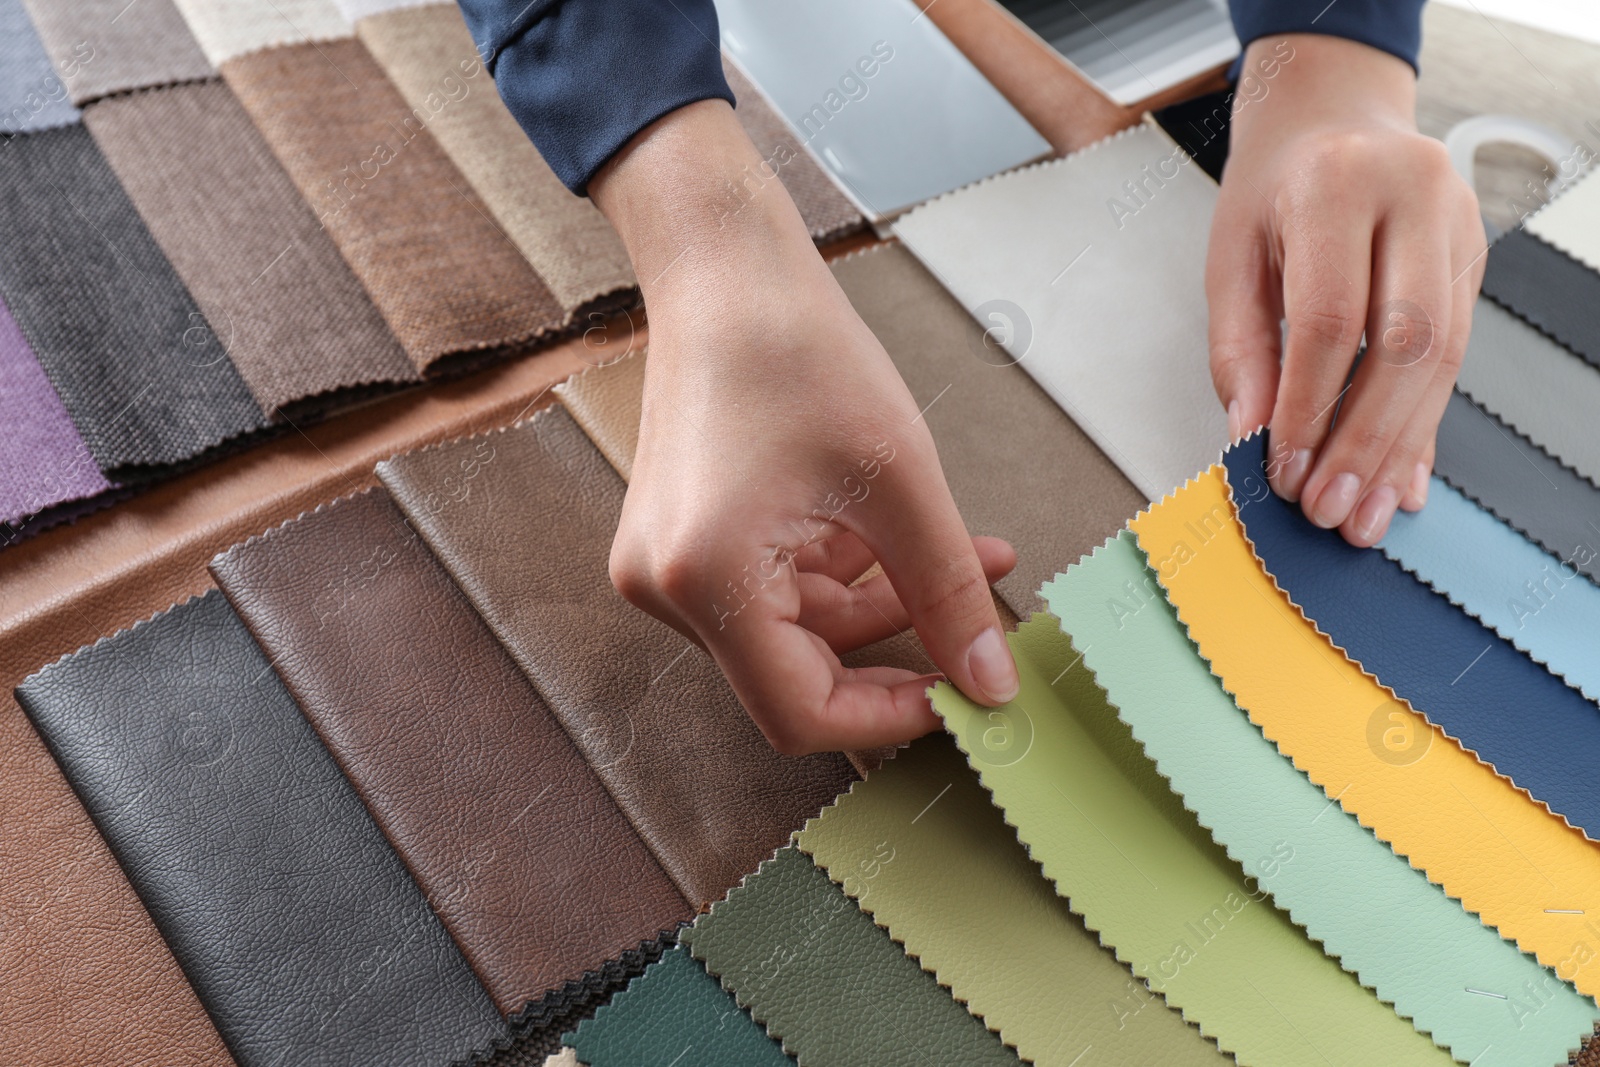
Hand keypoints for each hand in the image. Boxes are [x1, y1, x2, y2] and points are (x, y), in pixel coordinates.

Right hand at [591, 101, 1018, 754]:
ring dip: (884, 599)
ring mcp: (669, 565)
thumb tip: (988, 683)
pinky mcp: (686, 541)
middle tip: (981, 631)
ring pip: (796, 627)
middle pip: (798, 671)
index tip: (961, 699)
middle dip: (899, 646)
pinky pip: (776, 586)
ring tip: (972, 554)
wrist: (725, 270)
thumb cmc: (796, 348)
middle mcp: (666, 587)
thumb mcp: (899, 479)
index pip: (799, 711)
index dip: (889, 718)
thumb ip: (948, 592)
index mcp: (704, 577)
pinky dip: (845, 570)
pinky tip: (908, 536)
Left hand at [1206, 34, 1486, 545]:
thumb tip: (1252, 437)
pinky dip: (1420, 423)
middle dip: (1364, 440)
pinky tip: (1398, 475)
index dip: (1308, 407)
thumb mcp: (1231, 257)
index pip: (1332, 319)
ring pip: (1443, 357)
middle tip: (1329, 508)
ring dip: (1399, 447)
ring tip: (1361, 512)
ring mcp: (1458, 225)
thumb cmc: (1273, 186)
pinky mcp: (1473, 258)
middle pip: (1406, 343)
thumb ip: (1242, 349)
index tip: (1283, 470)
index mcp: (1340, 185)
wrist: (1331, 116)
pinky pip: (1455, 355)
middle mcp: (1416, 197)